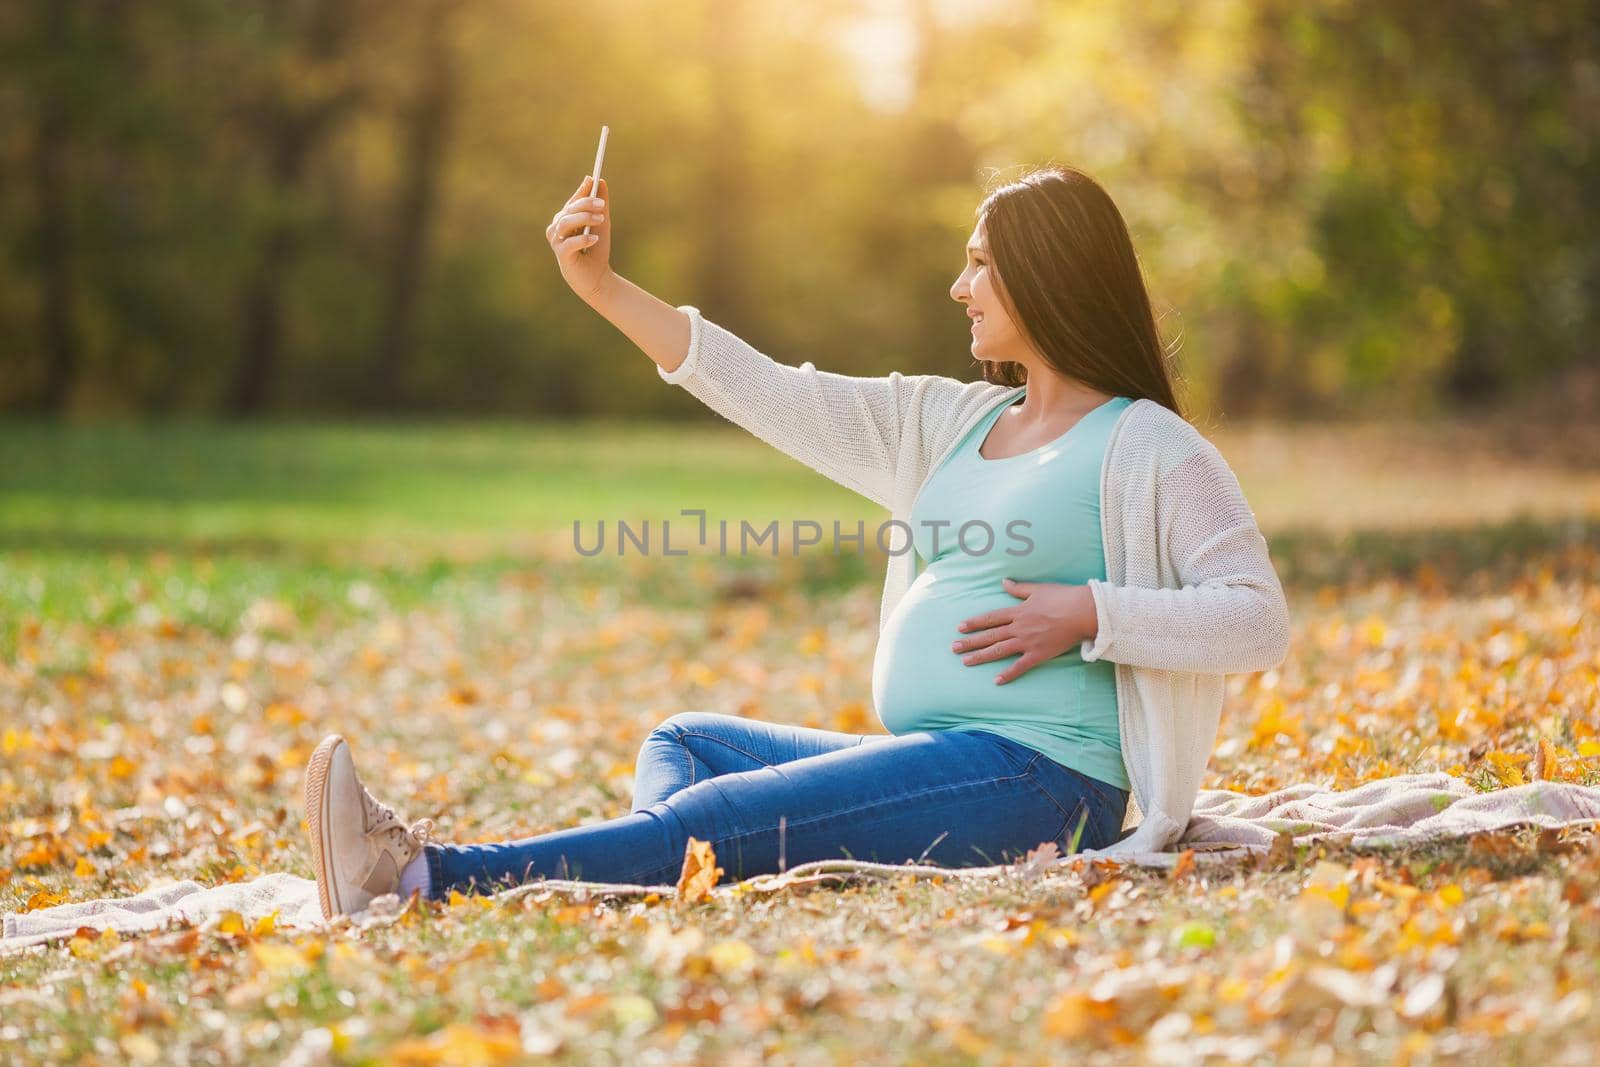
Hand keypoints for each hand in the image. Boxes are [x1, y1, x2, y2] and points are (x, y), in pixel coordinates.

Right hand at [547, 174, 612, 303]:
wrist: (597, 277)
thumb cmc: (597, 250)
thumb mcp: (602, 223)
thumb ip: (601, 204)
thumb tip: (600, 181)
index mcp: (566, 218)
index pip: (572, 201)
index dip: (582, 191)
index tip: (593, 180)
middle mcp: (557, 227)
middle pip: (569, 210)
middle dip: (586, 204)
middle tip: (602, 205)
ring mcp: (557, 241)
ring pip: (566, 223)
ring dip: (584, 219)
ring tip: (601, 219)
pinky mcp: (561, 255)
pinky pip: (568, 243)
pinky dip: (582, 240)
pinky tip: (594, 239)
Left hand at [951, 578, 1096, 684]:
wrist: (1082, 612)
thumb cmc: (1062, 598)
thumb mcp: (1038, 589)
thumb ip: (1018, 588)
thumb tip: (1003, 582)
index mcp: (1018, 612)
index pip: (990, 618)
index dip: (974, 623)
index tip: (959, 628)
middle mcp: (1019, 628)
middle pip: (990, 636)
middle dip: (970, 642)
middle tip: (953, 648)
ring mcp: (1027, 642)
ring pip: (999, 650)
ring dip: (981, 656)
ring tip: (965, 661)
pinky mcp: (1038, 654)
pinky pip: (1020, 666)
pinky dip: (1008, 674)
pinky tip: (996, 680)